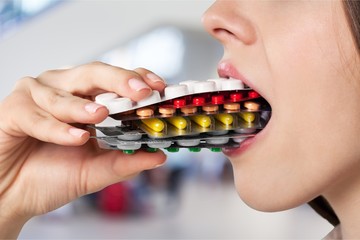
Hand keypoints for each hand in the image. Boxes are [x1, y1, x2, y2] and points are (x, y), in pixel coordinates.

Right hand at [0, 62, 166, 237]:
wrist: (14, 195)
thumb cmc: (52, 175)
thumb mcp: (96, 170)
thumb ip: (125, 162)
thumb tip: (159, 156)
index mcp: (86, 98)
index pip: (115, 79)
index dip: (137, 79)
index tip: (159, 87)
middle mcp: (64, 89)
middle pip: (94, 73)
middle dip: (119, 81)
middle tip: (140, 91)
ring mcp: (37, 95)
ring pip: (64, 94)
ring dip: (83, 107)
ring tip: (101, 116)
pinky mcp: (14, 108)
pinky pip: (38, 115)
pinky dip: (57, 128)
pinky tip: (75, 138)